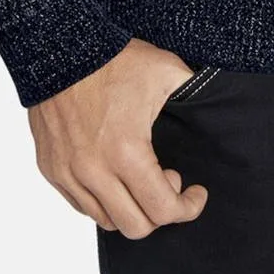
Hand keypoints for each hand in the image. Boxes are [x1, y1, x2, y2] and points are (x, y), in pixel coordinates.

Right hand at [27, 37, 208, 236]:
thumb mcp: (166, 70)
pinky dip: (103, 200)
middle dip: (161, 212)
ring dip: (131, 207)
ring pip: (106, 220)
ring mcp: (69, 173)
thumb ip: (196, 90)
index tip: (196, 194)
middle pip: (135, 226)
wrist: (61, 47)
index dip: (187, 209)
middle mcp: (94, 170)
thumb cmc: (115, 59)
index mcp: (126, 152)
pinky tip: (116, 174)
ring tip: (141, 175)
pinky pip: (81, 205)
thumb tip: (222, 100)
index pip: (162, 210)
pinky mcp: (51, 169)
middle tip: (168, 180)